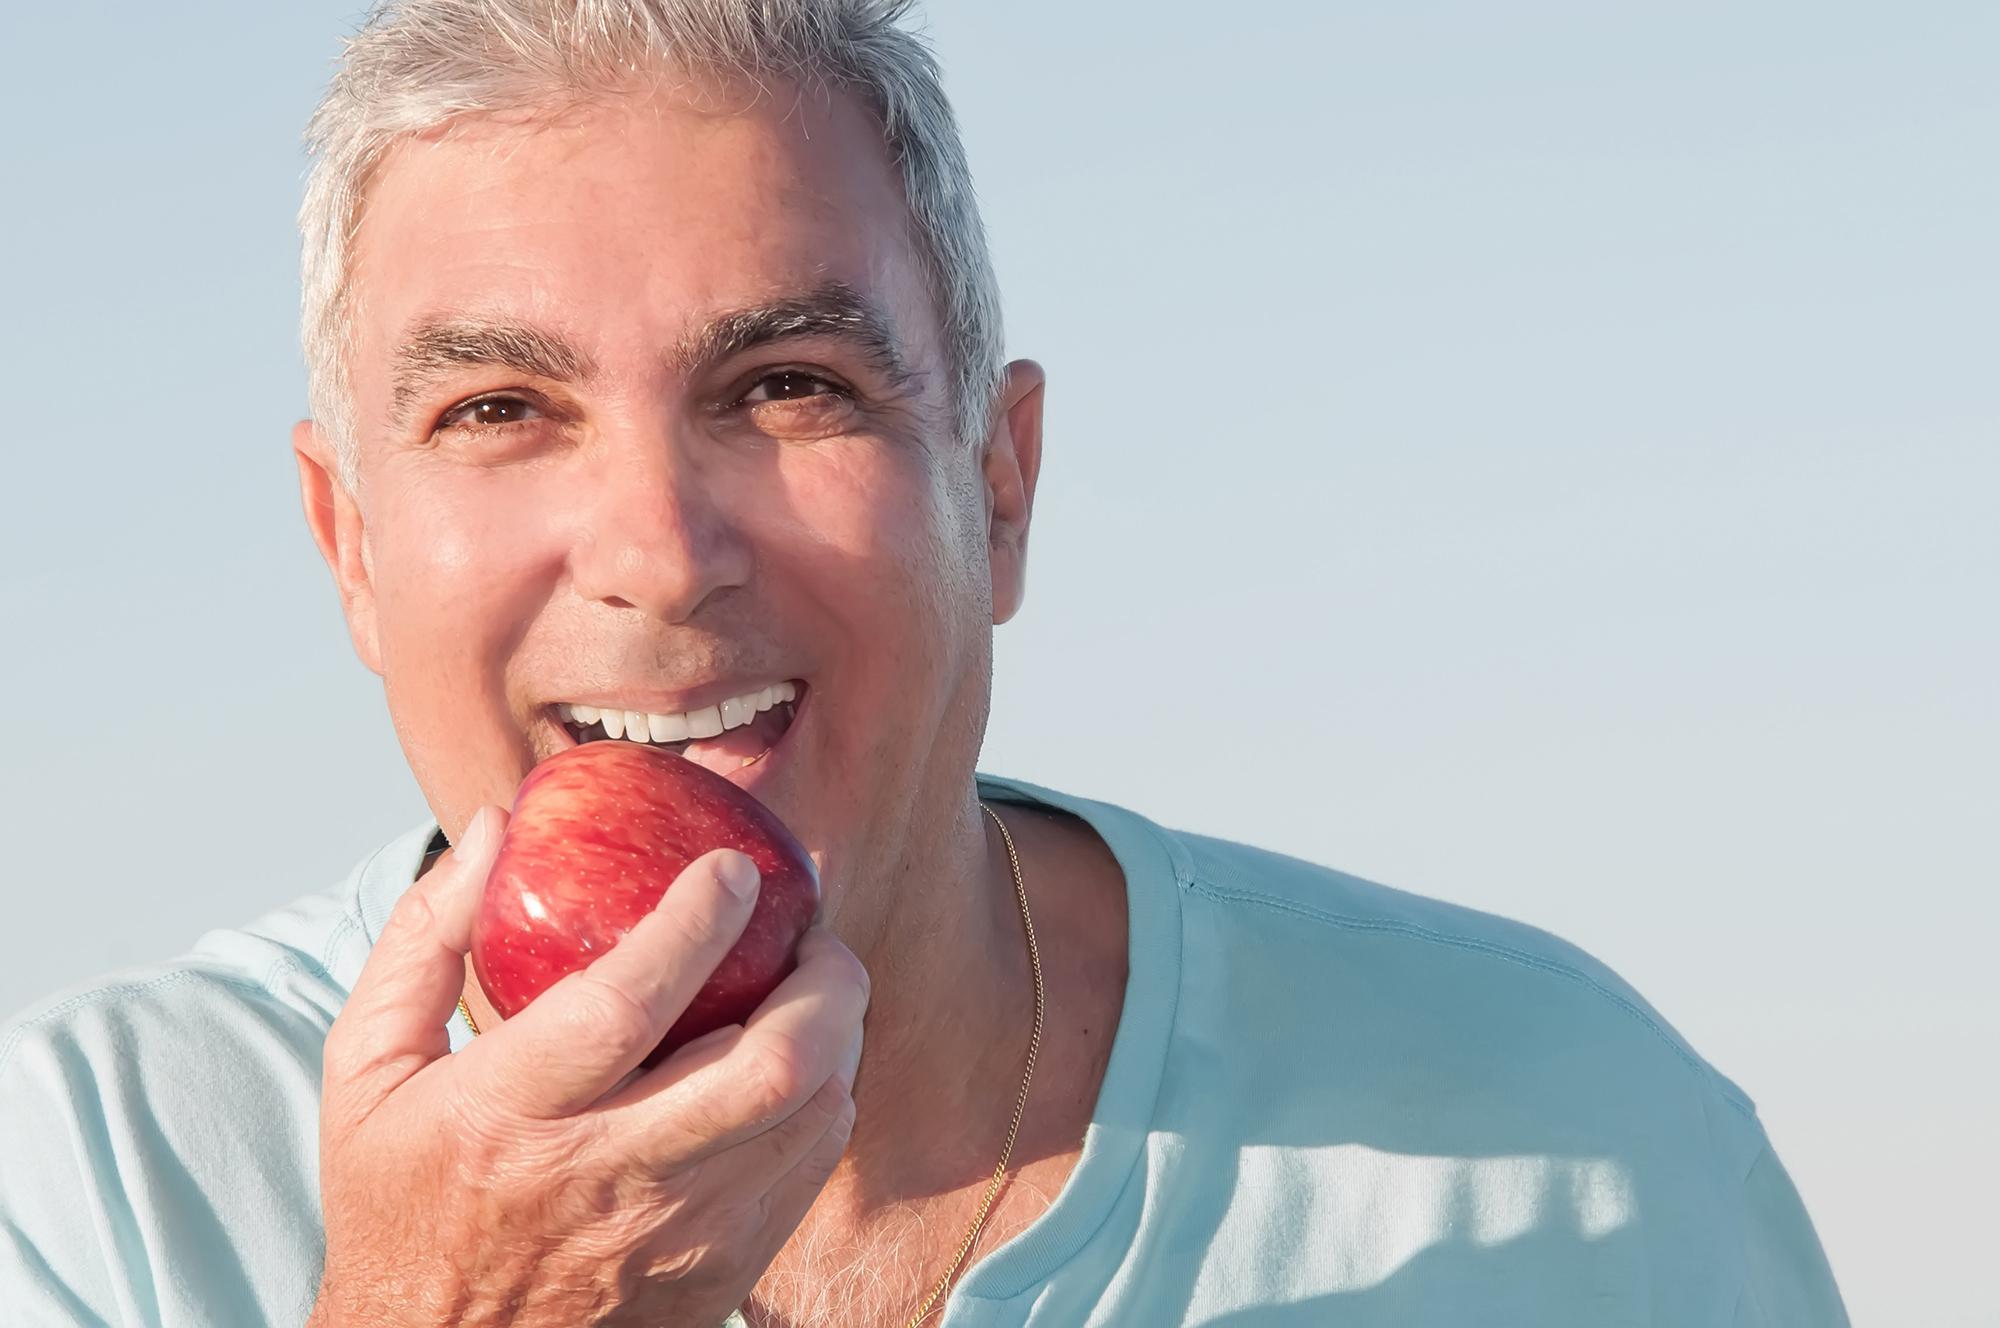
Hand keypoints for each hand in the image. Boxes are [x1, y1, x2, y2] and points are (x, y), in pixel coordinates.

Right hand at [308, 804, 867, 1326]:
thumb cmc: (401, 1203)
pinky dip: (827, 1096)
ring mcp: (675, 1235)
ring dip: (837, 1032)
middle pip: (767, 1068)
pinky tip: (802, 1060)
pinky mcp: (720, 1272)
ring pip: (809, 1116)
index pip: (623, 1005)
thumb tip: (496, 828)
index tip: (734, 867)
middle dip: (821, 979)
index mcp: (507, 1116)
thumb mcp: (367, 1072)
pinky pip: (811, 1167)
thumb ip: (423, 942)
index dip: (696, 923)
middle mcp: (603, 1179)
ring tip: (814, 983)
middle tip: (812, 930)